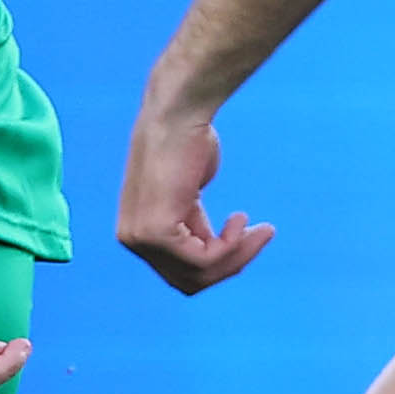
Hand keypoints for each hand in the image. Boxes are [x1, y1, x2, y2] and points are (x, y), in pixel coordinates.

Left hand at [116, 96, 274, 292]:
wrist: (179, 113)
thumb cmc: (188, 144)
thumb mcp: (188, 197)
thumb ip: (191, 227)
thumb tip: (207, 251)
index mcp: (136, 233)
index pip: (181, 271)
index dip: (221, 261)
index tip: (249, 232)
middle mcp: (131, 240)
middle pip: (191, 280)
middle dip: (233, 262)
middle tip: (263, 234)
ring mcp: (141, 238)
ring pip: (200, 274)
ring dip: (238, 254)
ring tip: (259, 229)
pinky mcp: (156, 232)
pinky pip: (204, 259)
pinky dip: (232, 245)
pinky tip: (240, 220)